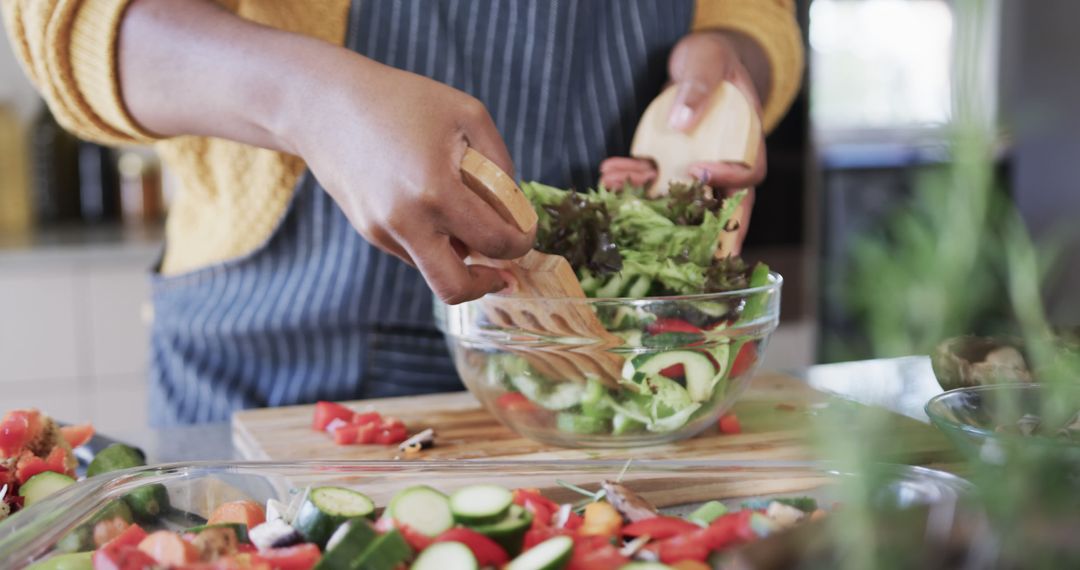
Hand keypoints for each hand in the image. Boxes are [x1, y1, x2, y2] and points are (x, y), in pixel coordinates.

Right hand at [116, 1, 532, 303]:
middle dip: (487, 283)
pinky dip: (432, 239)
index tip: (524, 234)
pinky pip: (413, 251)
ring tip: (465, 217)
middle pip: (455, 288)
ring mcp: (382, 231)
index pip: (495, 242)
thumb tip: (513, 209)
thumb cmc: (402, 101)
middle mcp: (406, 221)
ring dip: (458, 256)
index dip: (520, 243)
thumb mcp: (468, 115)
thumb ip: (500, 164)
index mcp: (436, 191)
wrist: (324, 105)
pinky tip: (430, 204)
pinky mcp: (369, 232)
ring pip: (433, 270)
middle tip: (503, 269)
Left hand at [599, 31, 766, 250]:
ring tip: (613, 189)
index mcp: (746, 140)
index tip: (698, 173)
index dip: (728, 181)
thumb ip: (700, 85)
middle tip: (669, 243)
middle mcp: (723, 161)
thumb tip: (683, 121)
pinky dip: (630, 178)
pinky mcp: (670, 162)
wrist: (697, 62)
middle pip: (715, 204)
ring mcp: (695, 166)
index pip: (748, 173)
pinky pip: (652, 178)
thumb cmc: (712, 59)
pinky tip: (608, 174)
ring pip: (675, 195)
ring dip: (644, 198)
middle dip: (689, 224)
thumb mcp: (708, 60)